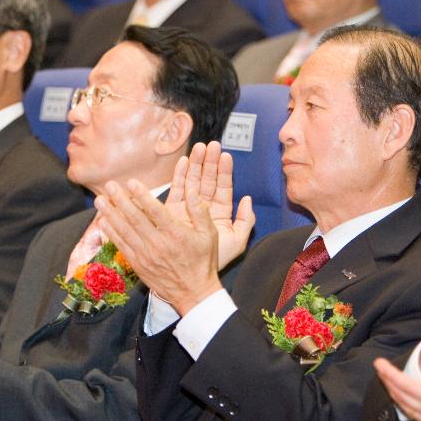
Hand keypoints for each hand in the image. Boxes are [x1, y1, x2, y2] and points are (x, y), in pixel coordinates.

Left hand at [96, 178, 221, 315]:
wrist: (194, 293)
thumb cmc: (202, 261)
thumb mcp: (210, 235)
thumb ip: (200, 211)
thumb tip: (191, 190)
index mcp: (176, 234)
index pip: (156, 211)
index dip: (142, 196)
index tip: (131, 182)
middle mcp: (158, 244)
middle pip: (135, 219)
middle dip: (120, 201)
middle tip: (109, 185)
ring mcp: (146, 255)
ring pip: (125, 231)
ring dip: (111, 215)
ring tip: (100, 200)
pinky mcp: (138, 265)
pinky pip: (122, 246)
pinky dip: (111, 233)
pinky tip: (103, 222)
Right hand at [164, 141, 254, 269]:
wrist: (191, 276)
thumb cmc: (215, 261)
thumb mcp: (237, 242)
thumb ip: (245, 221)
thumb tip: (248, 199)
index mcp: (220, 213)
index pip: (223, 187)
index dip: (224, 171)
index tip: (226, 155)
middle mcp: (204, 208)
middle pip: (207, 180)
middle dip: (209, 162)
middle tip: (211, 144)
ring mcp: (188, 209)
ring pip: (192, 182)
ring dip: (195, 164)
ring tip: (198, 147)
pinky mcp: (172, 212)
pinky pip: (176, 191)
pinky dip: (179, 176)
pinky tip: (182, 162)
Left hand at [374, 357, 420, 420]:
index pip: (405, 384)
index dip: (390, 373)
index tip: (379, 363)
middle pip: (401, 395)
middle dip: (387, 380)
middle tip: (378, 367)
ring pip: (405, 406)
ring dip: (393, 392)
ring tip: (386, 379)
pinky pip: (413, 414)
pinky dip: (403, 403)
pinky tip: (404, 399)